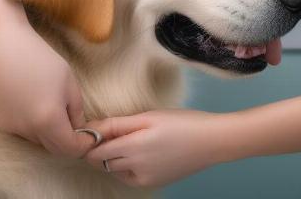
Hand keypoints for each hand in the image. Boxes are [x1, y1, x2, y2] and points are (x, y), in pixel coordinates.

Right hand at [0, 0, 93, 157]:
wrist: (1, 44)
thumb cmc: (39, 57)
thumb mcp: (68, 80)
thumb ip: (76, 109)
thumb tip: (78, 128)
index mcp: (48, 121)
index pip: (70, 148)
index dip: (84, 143)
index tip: (91, 134)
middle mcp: (27, 131)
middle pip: (53, 147)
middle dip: (67, 140)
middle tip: (78, 123)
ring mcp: (10, 127)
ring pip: (37, 139)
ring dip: (50, 132)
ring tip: (56, 106)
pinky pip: (23, 130)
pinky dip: (34, 124)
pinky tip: (36, 101)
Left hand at [85, 109, 226, 187]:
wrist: (210, 141)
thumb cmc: (181, 122)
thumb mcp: (149, 116)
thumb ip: (118, 124)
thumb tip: (92, 128)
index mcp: (134, 148)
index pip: (97, 152)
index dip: (90, 141)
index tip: (91, 129)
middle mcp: (136, 169)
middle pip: (103, 163)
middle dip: (99, 150)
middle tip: (108, 131)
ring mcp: (145, 180)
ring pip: (115, 171)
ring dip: (111, 159)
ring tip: (124, 139)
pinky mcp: (153, 184)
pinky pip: (129, 177)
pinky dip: (125, 166)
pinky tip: (136, 151)